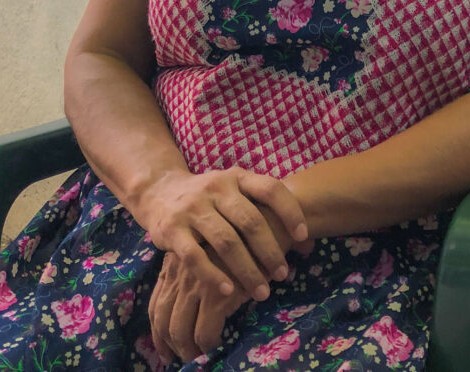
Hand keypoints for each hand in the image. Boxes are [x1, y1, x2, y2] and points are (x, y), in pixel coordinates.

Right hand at [139, 167, 307, 303]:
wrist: (159, 190)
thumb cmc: (211, 198)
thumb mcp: (237, 193)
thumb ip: (268, 212)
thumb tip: (309, 244)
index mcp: (236, 177)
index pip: (270, 189)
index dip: (290, 211)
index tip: (302, 237)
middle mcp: (216, 188)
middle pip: (250, 221)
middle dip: (271, 251)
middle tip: (283, 275)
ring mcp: (193, 208)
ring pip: (226, 242)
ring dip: (247, 270)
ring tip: (262, 291)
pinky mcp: (172, 229)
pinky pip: (196, 256)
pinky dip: (214, 275)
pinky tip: (229, 291)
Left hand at [149, 246, 248, 364]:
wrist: (267, 224)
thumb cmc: (243, 237)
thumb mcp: (209, 250)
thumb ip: (196, 270)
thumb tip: (189, 303)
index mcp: (174, 264)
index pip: (156, 304)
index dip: (158, 331)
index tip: (164, 347)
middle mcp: (179, 274)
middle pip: (162, 319)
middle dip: (168, 344)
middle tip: (178, 359)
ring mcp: (196, 284)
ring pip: (180, 330)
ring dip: (187, 350)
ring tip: (198, 358)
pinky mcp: (216, 296)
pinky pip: (204, 333)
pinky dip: (208, 345)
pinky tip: (217, 346)